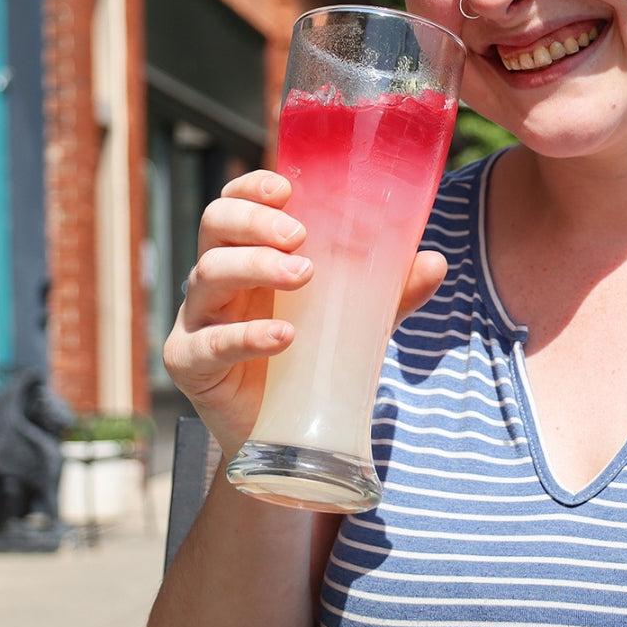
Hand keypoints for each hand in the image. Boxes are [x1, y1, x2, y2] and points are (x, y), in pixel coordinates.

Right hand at [162, 170, 447, 453]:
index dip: (251, 188)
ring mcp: (197, 319)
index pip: (234, 203)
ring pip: (209, 274)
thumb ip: (391, 291)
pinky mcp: (190, 364)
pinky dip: (246, 335)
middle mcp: (215, 279)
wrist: (288, 438)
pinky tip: (284, 337)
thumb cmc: (314, 361)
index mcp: (248, 254)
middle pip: (215, 225)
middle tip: (299, 236)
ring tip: (303, 276)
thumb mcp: (358, 321)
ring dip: (256, 266)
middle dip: (255, 221)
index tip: (286, 189)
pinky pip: (209, 343)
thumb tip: (435, 262)